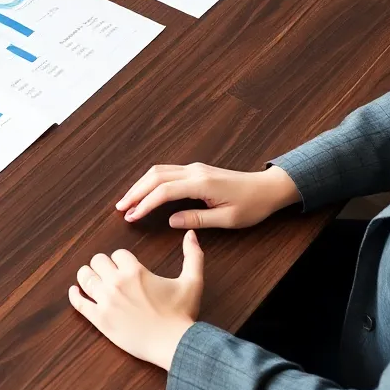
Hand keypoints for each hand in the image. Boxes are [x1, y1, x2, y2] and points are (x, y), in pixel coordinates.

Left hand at [69, 231, 203, 369]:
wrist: (174, 345)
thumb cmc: (182, 314)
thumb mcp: (192, 282)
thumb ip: (192, 256)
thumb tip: (191, 234)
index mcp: (134, 272)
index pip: (117, 253)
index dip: (122, 259)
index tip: (126, 267)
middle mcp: (116, 283)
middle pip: (97, 261)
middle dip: (103, 265)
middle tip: (108, 273)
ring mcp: (105, 301)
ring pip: (85, 277)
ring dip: (88, 276)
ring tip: (92, 279)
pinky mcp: (99, 319)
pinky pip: (78, 303)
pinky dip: (74, 295)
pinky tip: (75, 291)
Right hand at [116, 163, 300, 228]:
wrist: (269, 188)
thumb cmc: (252, 205)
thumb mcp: (227, 219)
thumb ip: (198, 220)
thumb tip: (172, 221)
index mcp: (201, 184)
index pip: (164, 191)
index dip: (144, 204)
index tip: (131, 216)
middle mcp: (194, 172)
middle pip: (155, 177)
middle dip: (135, 192)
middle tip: (120, 208)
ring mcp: (194, 168)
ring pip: (158, 171)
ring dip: (140, 185)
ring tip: (127, 201)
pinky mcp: (196, 170)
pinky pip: (166, 172)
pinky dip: (151, 181)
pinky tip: (144, 191)